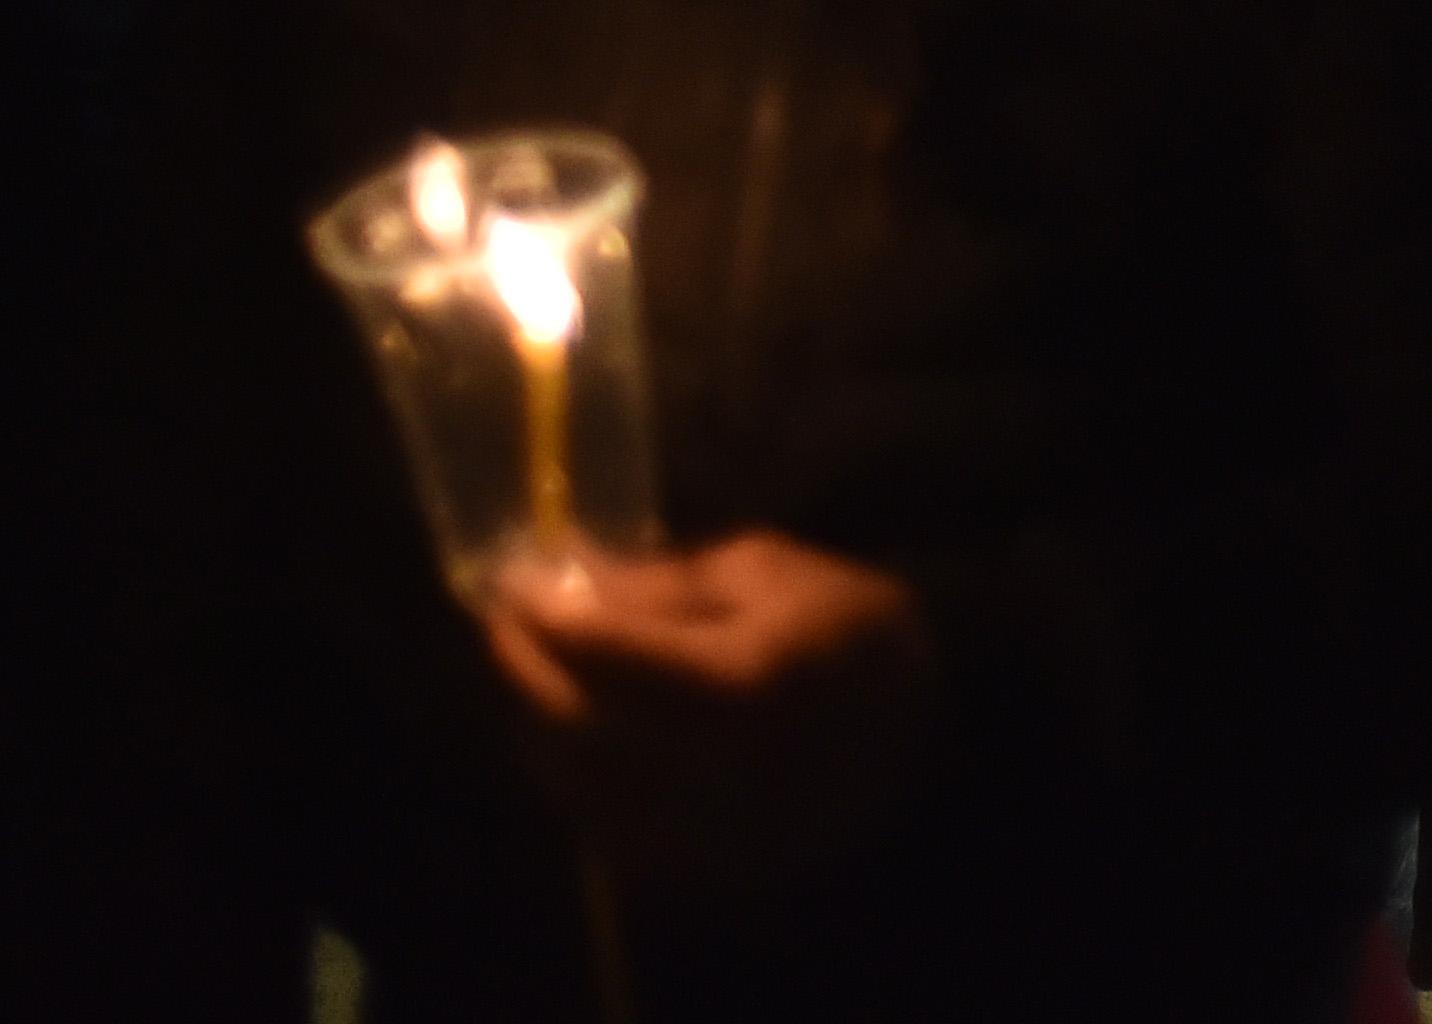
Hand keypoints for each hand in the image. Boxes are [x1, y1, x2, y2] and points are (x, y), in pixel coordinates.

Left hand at [487, 532, 936, 902]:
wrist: (924, 724)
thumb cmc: (850, 625)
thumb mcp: (767, 570)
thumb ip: (660, 584)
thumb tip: (563, 578)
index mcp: (748, 680)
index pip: (605, 652)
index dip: (541, 616)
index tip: (508, 584)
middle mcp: (720, 766)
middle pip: (576, 723)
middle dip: (526, 669)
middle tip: (506, 624)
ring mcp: (709, 825)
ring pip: (578, 783)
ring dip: (540, 725)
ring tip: (538, 675)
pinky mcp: (703, 860)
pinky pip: (606, 823)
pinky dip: (575, 777)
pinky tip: (578, 735)